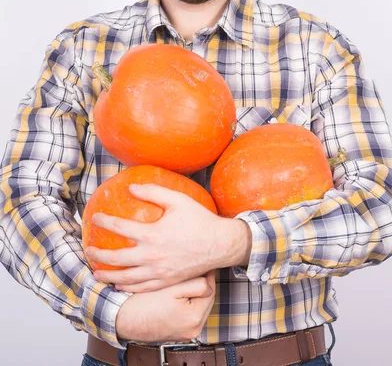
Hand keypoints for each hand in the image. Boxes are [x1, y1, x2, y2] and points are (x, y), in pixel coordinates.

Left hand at [84, 184, 250, 291]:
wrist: (220, 244)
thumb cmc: (199, 219)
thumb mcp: (178, 199)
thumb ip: (153, 192)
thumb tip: (131, 187)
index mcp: (153, 235)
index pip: (120, 229)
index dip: (105, 222)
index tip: (95, 218)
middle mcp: (152, 256)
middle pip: (117, 259)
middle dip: (98, 255)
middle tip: (87, 251)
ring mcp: (159, 272)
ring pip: (126, 278)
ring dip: (107, 275)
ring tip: (95, 272)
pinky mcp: (166, 281)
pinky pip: (141, 287)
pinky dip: (126, 287)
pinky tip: (118, 284)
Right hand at [116, 270, 215, 342]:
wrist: (122, 319)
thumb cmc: (142, 304)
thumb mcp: (170, 288)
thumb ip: (194, 282)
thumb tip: (209, 274)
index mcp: (194, 317)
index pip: (209, 288)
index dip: (204, 272)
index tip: (199, 261)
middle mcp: (193, 328)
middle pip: (205, 297)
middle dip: (200, 281)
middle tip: (192, 266)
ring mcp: (187, 331)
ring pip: (198, 303)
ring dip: (193, 291)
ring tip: (182, 278)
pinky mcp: (179, 331)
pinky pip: (189, 311)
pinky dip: (186, 301)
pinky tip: (177, 291)